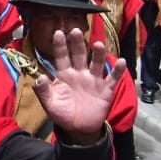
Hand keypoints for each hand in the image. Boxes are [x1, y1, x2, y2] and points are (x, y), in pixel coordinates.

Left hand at [34, 28, 122, 144]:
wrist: (79, 129)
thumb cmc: (63, 114)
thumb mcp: (50, 104)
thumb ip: (43, 91)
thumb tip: (39, 78)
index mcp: (65, 75)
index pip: (61, 57)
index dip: (60, 46)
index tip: (58, 33)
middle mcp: (80, 74)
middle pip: (79, 55)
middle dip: (77, 43)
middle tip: (75, 31)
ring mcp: (93, 80)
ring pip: (96, 64)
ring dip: (98, 54)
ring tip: (98, 45)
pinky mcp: (105, 90)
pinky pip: (112, 79)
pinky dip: (117, 71)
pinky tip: (121, 62)